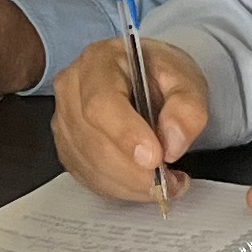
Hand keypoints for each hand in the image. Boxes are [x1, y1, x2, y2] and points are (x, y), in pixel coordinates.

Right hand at [53, 34, 209, 204]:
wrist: (145, 81)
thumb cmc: (159, 75)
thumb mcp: (186, 79)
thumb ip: (187, 107)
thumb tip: (173, 142)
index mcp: (99, 62)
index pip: (102, 103)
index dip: (127, 134)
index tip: (157, 157)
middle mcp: (72, 90)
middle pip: (94, 141)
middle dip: (136, 170)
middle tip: (172, 180)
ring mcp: (64, 122)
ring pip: (92, 166)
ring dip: (132, 184)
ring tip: (167, 183)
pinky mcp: (68, 150)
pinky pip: (91, 179)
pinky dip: (123, 189)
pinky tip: (146, 184)